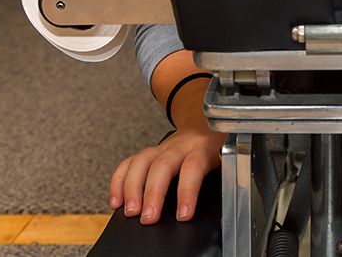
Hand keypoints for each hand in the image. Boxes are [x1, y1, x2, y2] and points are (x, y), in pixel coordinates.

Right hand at [109, 123, 223, 224]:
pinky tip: (117, 201)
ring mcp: (160, 147)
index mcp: (202, 148)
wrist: (205, 125)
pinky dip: (119, 182)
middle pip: (162, 165)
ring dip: (132, 188)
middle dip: (153, 193)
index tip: (183, 214)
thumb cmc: (215, 148)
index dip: (187, 191)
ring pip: (141, 162)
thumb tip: (214, 214)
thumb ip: (217, 182)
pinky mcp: (147, 152)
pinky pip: (128, 163)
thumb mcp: (224, 161)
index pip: (193, 167)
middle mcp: (179, 146)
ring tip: (130, 212)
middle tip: (149, 217)